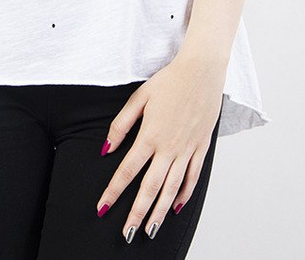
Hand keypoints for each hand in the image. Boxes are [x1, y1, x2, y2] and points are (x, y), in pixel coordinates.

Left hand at [95, 52, 225, 242]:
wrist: (201, 71)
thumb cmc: (169, 81)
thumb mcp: (139, 97)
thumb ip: (121, 124)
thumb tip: (106, 148)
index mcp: (149, 135)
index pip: (127, 171)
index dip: (114, 191)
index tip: (103, 208)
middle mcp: (168, 147)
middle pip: (150, 188)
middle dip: (137, 214)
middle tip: (127, 234)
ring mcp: (187, 149)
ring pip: (171, 188)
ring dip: (160, 211)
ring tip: (150, 230)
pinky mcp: (201, 147)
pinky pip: (192, 177)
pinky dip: (184, 194)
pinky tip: (176, 207)